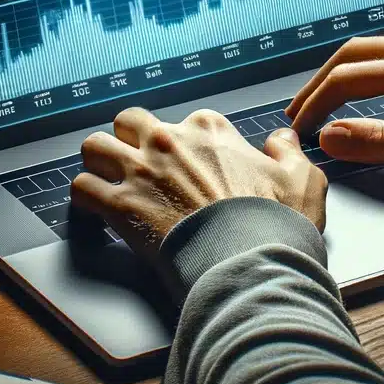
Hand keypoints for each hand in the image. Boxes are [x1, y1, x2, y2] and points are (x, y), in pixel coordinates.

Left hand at [71, 107, 327, 258]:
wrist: (250, 263)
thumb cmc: (275, 224)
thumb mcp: (304, 179)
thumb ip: (289, 152)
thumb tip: (282, 139)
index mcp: (210, 130)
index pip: (186, 121)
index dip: (186, 143)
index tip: (190, 165)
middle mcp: (169, 141)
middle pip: (127, 122)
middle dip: (128, 140)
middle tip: (138, 165)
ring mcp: (141, 171)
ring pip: (93, 146)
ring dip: (98, 164)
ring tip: (105, 182)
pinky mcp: (119, 206)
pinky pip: (80, 189)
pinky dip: (82, 201)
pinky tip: (93, 212)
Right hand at [287, 34, 383, 188]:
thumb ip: (383, 143)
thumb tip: (330, 134)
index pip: (348, 76)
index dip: (316, 101)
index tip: (301, 125)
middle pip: (358, 51)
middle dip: (323, 79)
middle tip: (303, 108)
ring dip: (352, 71)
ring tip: (335, 98)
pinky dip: (381, 65)